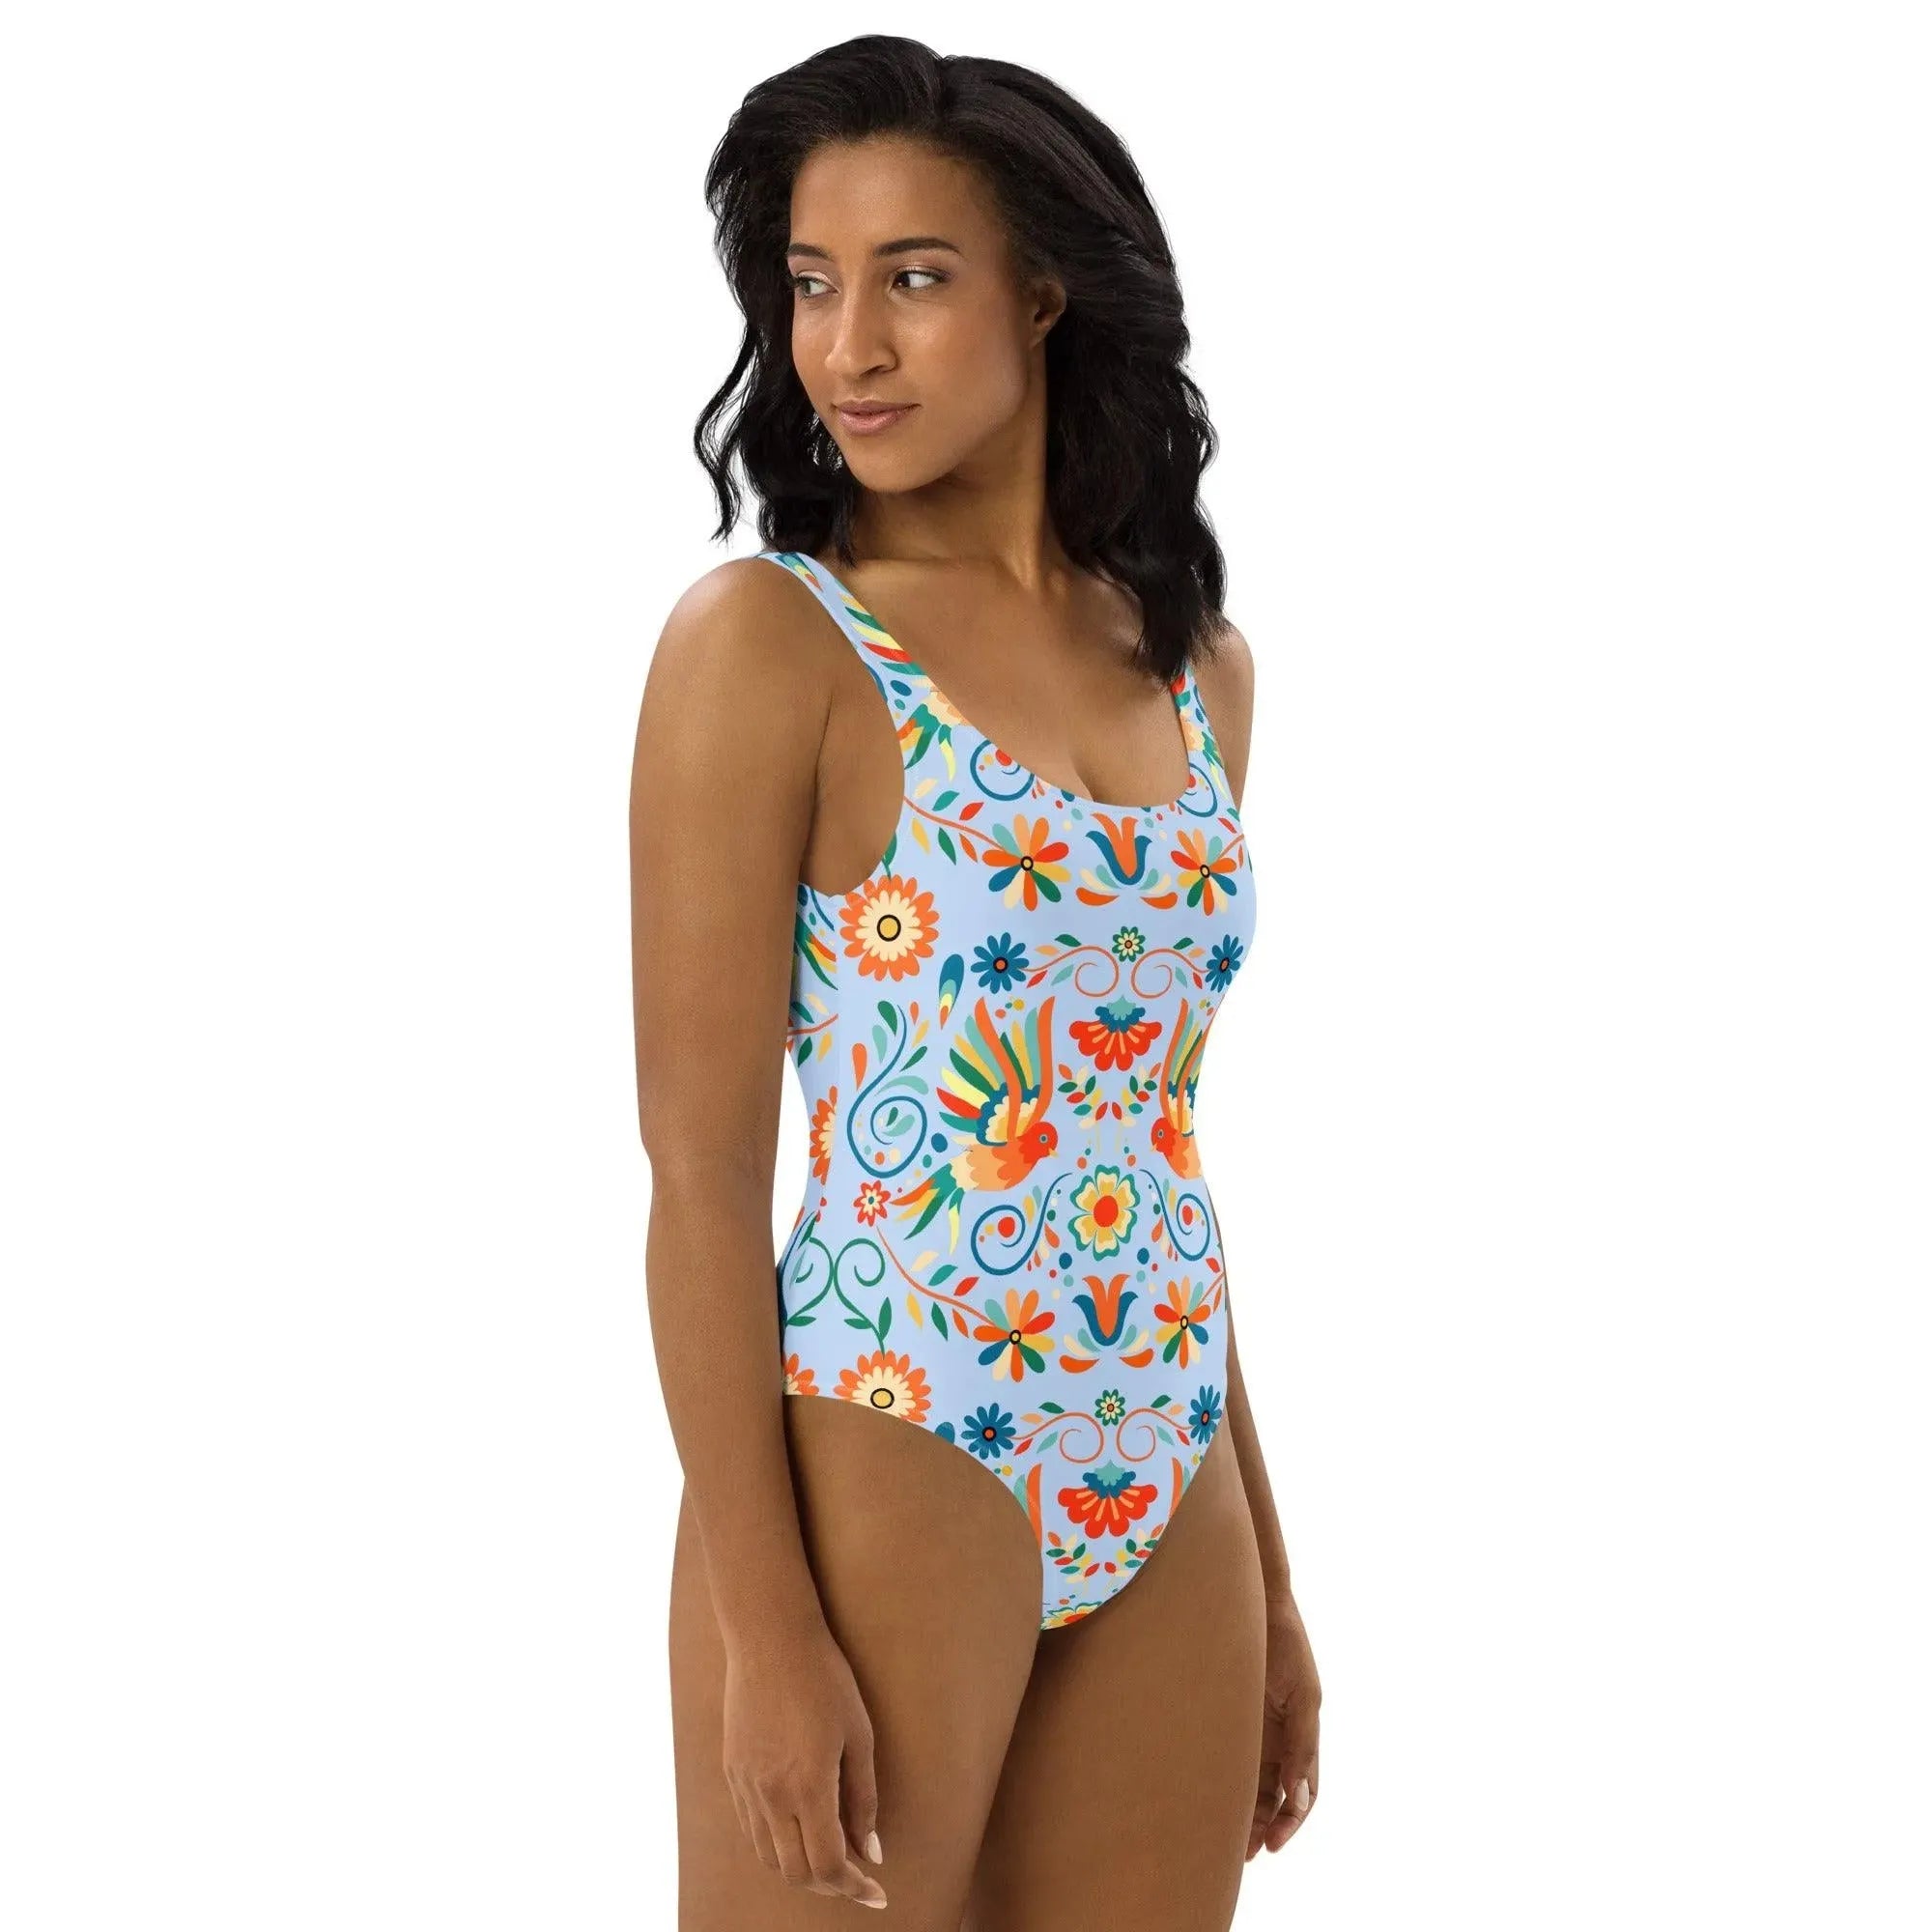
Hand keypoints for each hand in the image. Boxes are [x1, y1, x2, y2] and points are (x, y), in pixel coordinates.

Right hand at [720, 1621, 887, 1909]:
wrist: (770, 1638)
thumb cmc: (825, 1680)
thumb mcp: (859, 1735)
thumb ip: (864, 1798)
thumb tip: (871, 1852)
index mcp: (807, 1787)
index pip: (827, 1866)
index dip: (854, 1888)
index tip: (877, 1892)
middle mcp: (770, 1795)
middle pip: (795, 1873)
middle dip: (829, 1885)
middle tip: (856, 1877)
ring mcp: (745, 1785)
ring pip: (768, 1856)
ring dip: (800, 1866)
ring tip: (829, 1853)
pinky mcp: (732, 1772)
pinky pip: (751, 1827)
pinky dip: (776, 1842)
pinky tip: (798, 1826)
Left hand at [1248, 1588, 1319, 1859]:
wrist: (1253, 1601)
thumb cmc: (1284, 1644)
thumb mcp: (1301, 1695)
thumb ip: (1301, 1745)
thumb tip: (1299, 1798)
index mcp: (1302, 1734)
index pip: (1301, 1792)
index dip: (1290, 1821)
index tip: (1272, 1844)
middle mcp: (1278, 1736)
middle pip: (1274, 1795)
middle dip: (1263, 1825)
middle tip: (1244, 1853)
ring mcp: (1253, 1727)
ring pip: (1250, 1782)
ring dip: (1243, 1812)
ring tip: (1224, 1841)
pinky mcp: (1227, 1713)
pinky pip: (1227, 1756)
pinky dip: (1223, 1782)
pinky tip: (1207, 1801)